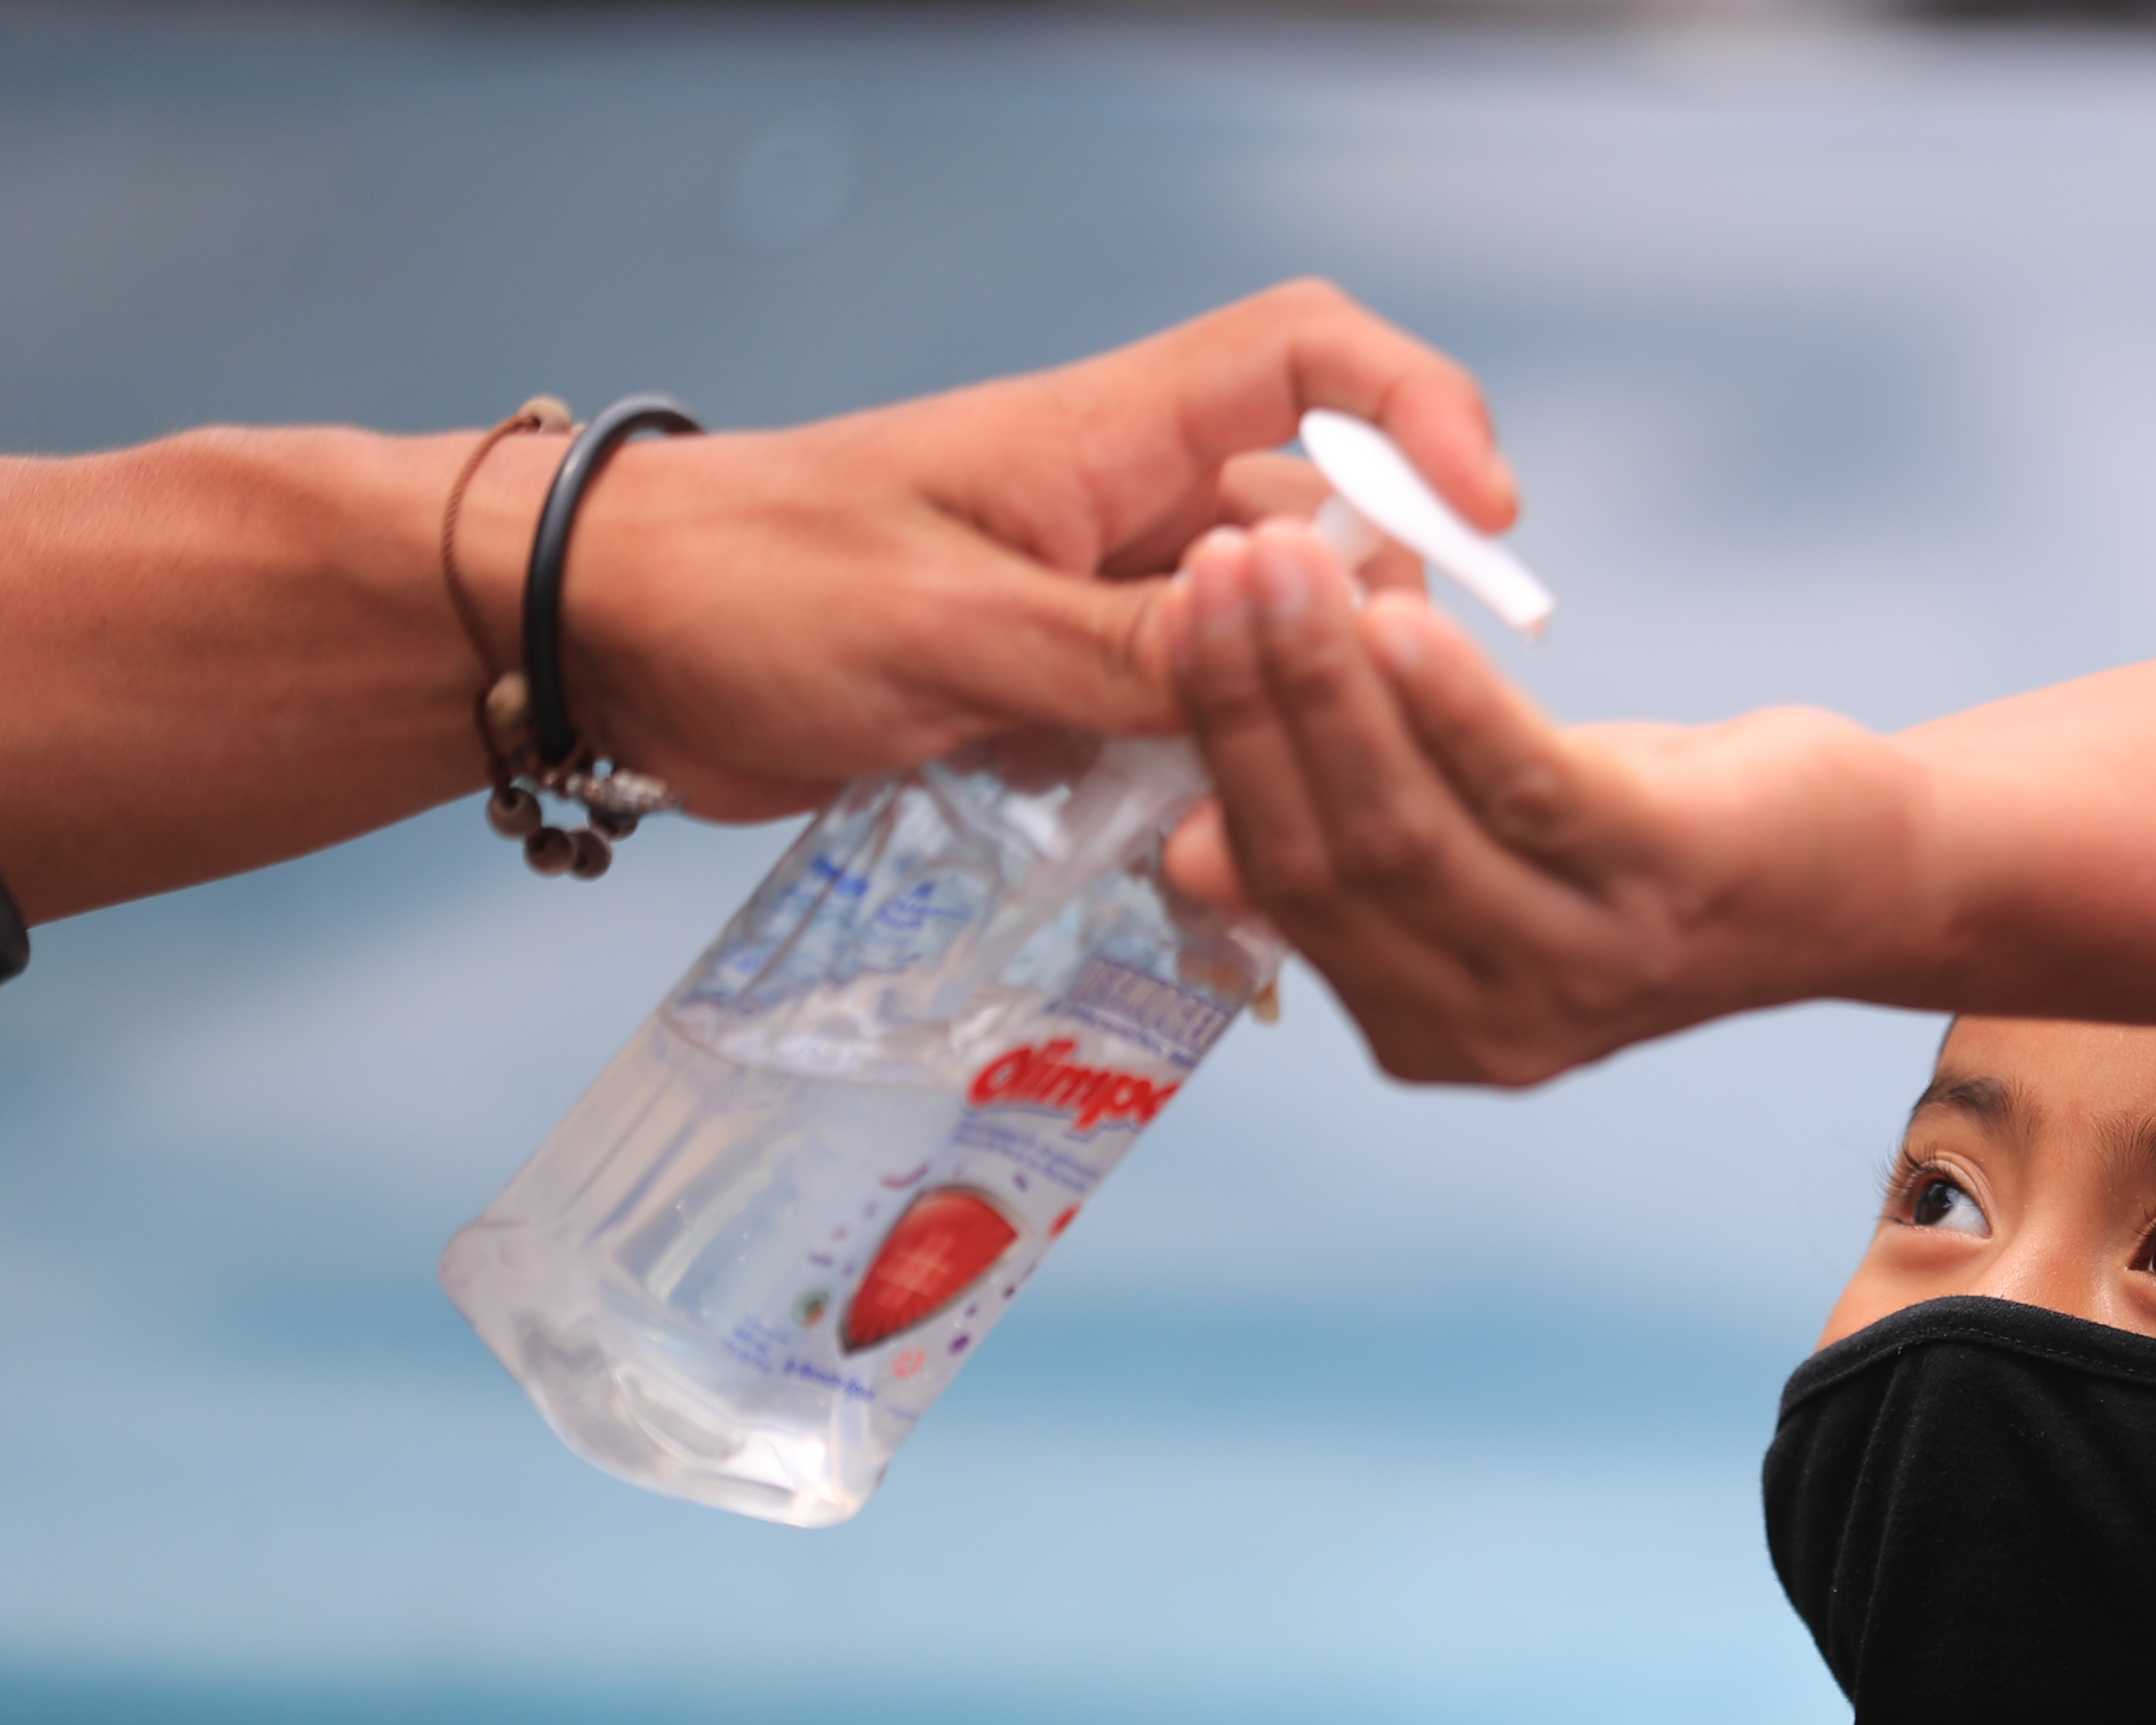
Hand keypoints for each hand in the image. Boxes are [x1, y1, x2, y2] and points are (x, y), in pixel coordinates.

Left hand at [556, 280, 1508, 821]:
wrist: (601, 643)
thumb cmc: (748, 590)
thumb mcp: (950, 631)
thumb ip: (1128, 656)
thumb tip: (1302, 665)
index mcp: (1109, 437)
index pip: (1312, 360)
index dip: (1421, 416)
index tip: (1490, 523)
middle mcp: (1125, 507)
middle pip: (1323, 540)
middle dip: (1366, 641)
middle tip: (1366, 752)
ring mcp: (1095, 601)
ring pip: (1259, 658)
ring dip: (1282, 741)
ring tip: (1277, 839)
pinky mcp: (1058, 687)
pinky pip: (1182, 733)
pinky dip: (1207, 794)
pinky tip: (1206, 871)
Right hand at [1156, 517, 1940, 1084]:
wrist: (1853, 872)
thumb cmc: (1643, 839)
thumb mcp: (1480, 851)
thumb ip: (1350, 851)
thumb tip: (1190, 850)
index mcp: (1427, 1026)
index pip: (1283, 894)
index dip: (1222, 756)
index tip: (1174, 618)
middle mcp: (1499, 1024)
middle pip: (1329, 862)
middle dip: (1254, 706)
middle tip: (1211, 570)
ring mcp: (1589, 965)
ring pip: (1409, 829)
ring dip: (1327, 685)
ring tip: (1279, 562)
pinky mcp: (1674, 879)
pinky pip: (1531, 786)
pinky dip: (1451, 699)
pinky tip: (1400, 618)